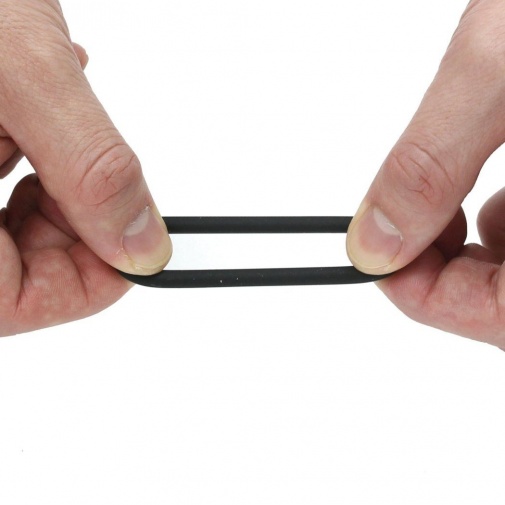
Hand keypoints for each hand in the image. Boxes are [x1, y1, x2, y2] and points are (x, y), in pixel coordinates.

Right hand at [0, 0, 171, 335]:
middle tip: (86, 161)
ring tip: (41, 113)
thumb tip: (142, 248)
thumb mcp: (20, 71)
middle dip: (71, 217)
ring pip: (9, 229)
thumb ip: (90, 167)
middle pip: (16, 272)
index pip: (16, 306)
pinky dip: (29, 155)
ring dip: (51, 178)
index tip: (135, 240)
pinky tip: (28, 109)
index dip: (89, 280)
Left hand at [346, 0, 504, 345]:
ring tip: (474, 160)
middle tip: (410, 212)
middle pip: (503, 303)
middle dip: (445, 260)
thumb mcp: (501, 69)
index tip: (375, 254)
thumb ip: (431, 162)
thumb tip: (372, 242)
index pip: (494, 318)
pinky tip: (499, 154)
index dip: (421, 293)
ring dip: (478, 232)